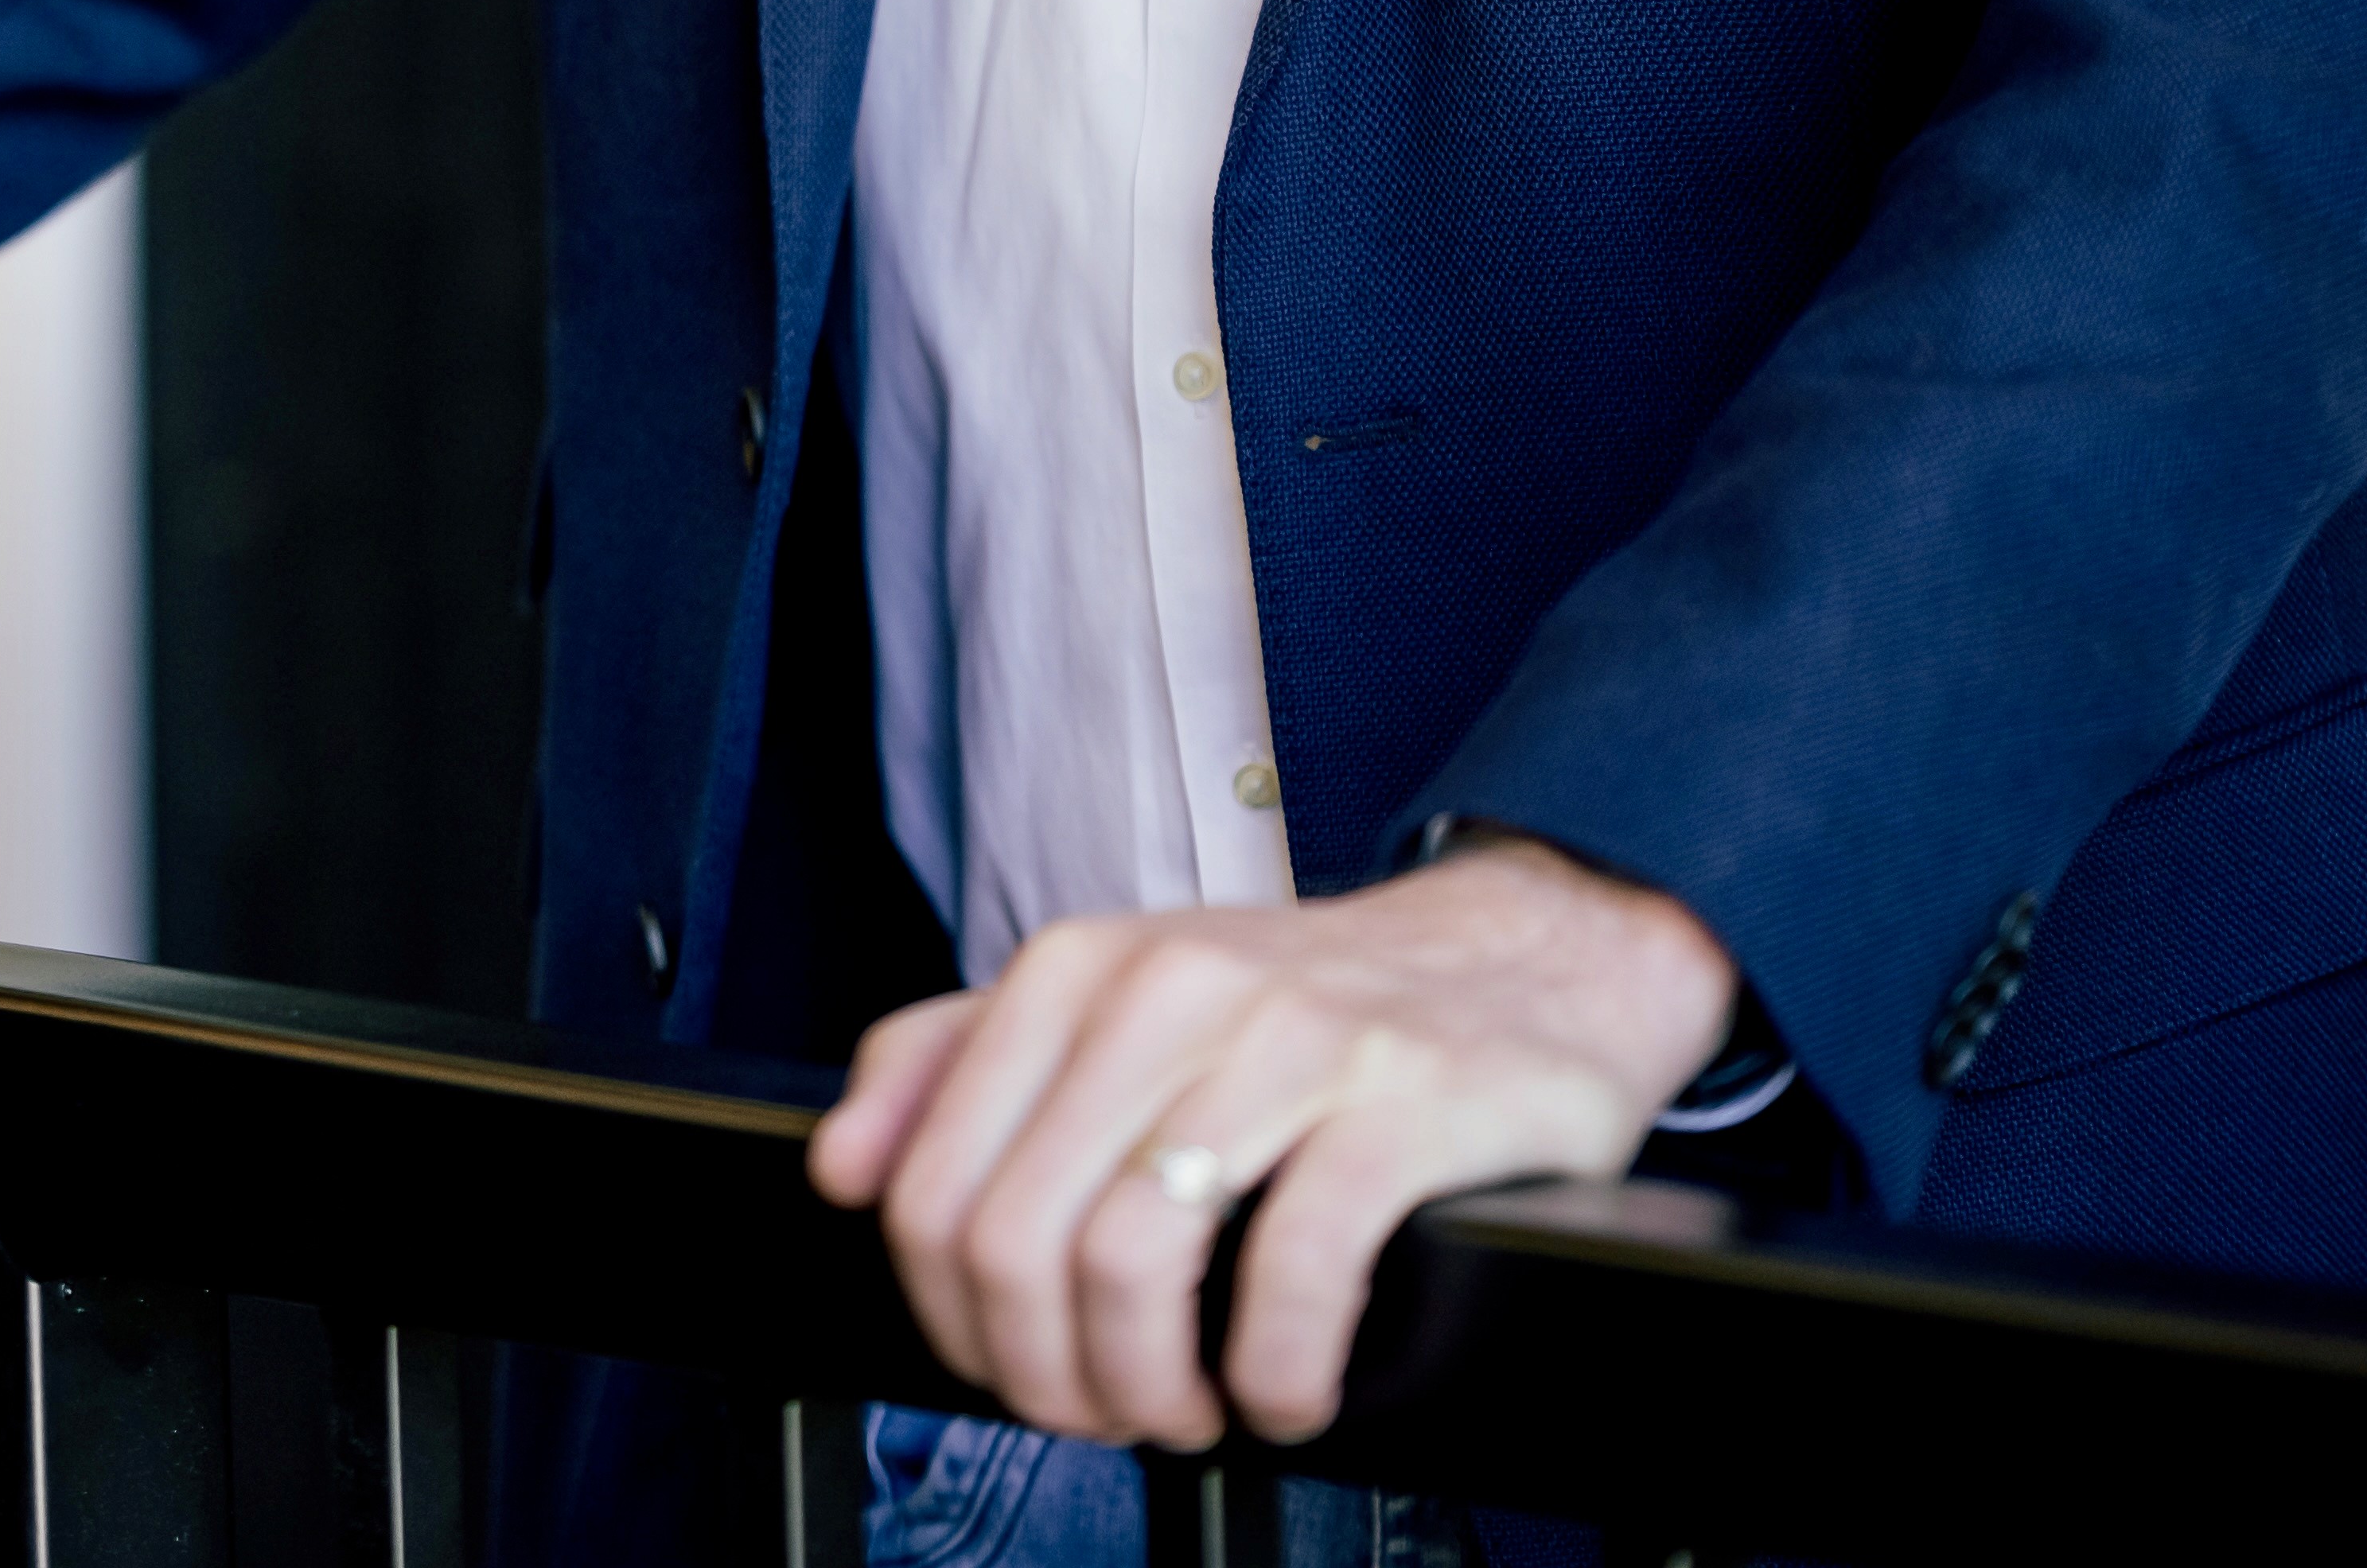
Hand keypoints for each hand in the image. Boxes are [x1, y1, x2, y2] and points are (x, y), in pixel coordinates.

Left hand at [803, 839, 1736, 1448]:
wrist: (1526, 953)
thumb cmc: (1306, 1007)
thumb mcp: (1116, 1000)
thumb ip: (958, 1061)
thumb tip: (840, 1167)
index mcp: (1074, 969)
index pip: (929, 1186)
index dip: (955, 1319)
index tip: (1012, 1366)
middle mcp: (1165, 986)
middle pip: (1018, 1239)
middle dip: (1045, 1373)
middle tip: (1105, 1413)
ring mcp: (1285, 1040)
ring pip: (1132, 1260)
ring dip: (1149, 1387)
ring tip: (1192, 1412)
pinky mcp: (1400, 1102)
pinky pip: (1293, 1271)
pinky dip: (1275, 1374)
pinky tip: (1287, 1394)